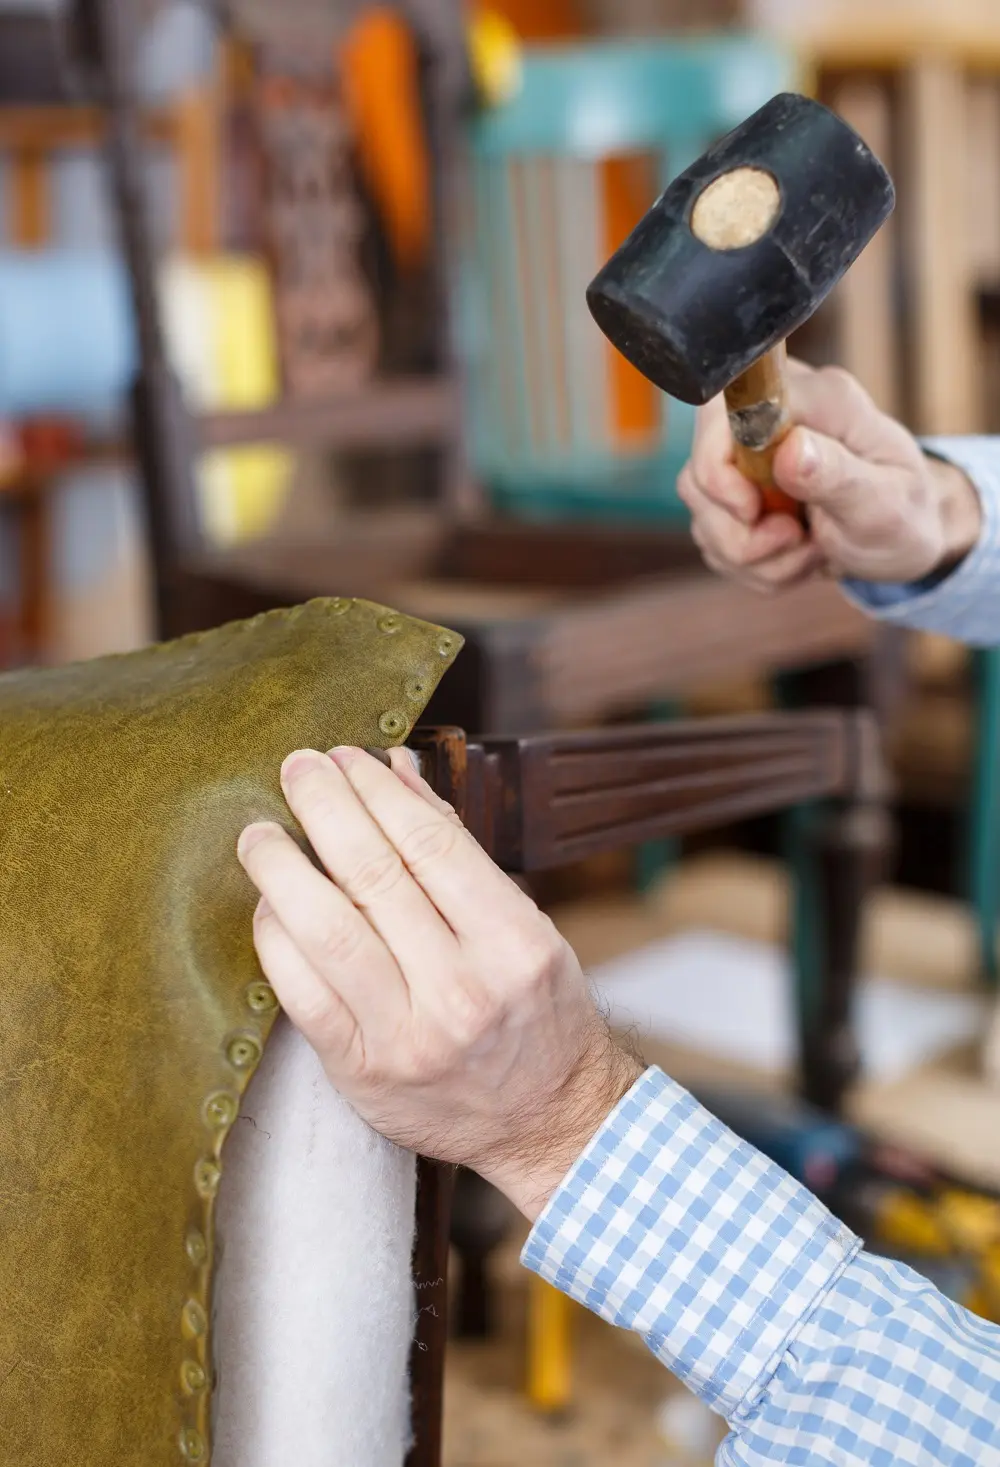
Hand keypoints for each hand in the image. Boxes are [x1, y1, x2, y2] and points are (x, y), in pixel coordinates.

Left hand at [237, 747, 641, 1220]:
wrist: (550, 1120)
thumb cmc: (538, 1012)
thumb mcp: (525, 925)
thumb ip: (458, 850)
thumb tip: (396, 771)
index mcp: (513, 943)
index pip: (431, 844)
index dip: (378, 791)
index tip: (347, 757)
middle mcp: (463, 989)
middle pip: (375, 876)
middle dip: (326, 808)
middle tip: (297, 769)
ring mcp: (409, 1035)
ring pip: (328, 932)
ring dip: (283, 870)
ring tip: (260, 833)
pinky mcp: (363, 1072)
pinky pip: (302, 994)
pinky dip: (277, 940)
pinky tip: (268, 905)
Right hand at [678, 360, 981, 592]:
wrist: (906, 536)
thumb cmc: (906, 512)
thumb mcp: (885, 502)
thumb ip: (838, 474)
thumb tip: (791, 449)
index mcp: (814, 400)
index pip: (723, 410)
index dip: (717, 468)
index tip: (752, 511)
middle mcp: (771, 419)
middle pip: (698, 472)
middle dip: (738, 531)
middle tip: (793, 541)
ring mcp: (748, 459)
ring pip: (702, 512)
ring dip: (750, 555)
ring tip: (806, 552)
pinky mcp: (738, 495)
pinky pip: (714, 538)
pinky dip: (752, 565)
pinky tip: (794, 556)